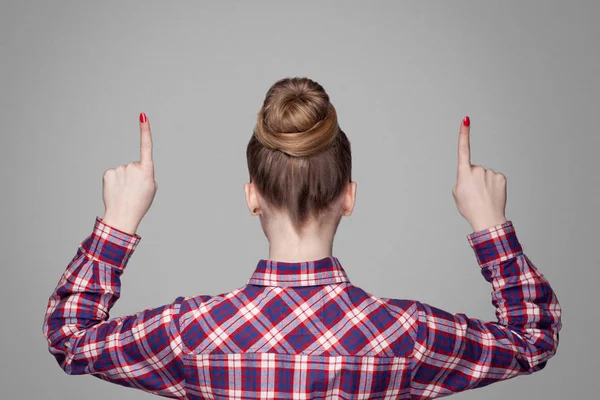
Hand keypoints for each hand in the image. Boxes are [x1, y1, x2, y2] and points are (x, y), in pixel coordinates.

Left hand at [101, 113, 157, 234]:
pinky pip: (113, 174)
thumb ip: (147, 174)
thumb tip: (138, 168)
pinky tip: (116, 191)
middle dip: (134, 175)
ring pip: (123, 170)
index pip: (146, 146)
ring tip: (125, 192)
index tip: (143, 116)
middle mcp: (133, 167)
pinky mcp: (108, 173)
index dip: (145, 131)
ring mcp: (120, 169)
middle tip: (134, 190)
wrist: (123, 216)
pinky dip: (115, 181)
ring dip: (124, 180)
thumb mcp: (151, 188)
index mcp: (147, 171)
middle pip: (134, 166)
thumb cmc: (140, 204)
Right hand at [452, 116, 507, 231]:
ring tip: (483, 197)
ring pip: (485, 175)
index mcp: (464, 173)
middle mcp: (478, 169)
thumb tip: (471, 176)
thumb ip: (461, 181)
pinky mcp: (501, 178)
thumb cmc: (469, 208)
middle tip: (474, 194)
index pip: (463, 149)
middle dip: (473, 179)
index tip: (466, 120)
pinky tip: (492, 195)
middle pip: (474, 170)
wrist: (487, 219)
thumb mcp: (457, 194)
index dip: (464, 134)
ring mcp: (491, 173)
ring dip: (483, 184)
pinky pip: (495, 179)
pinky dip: (493, 186)